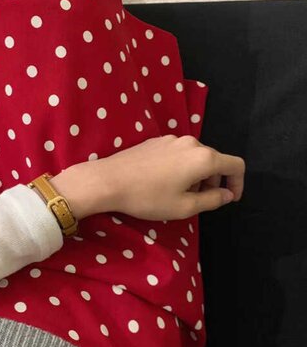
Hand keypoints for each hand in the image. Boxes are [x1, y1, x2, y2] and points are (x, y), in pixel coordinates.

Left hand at [94, 134, 244, 220]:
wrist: (108, 180)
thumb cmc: (148, 197)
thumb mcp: (184, 207)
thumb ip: (212, 200)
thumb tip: (227, 195)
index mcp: (203, 158)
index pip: (236, 165)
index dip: (238, 183)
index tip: (229, 199)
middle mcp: (191, 143)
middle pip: (215, 160)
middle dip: (214, 182)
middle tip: (201, 202)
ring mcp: (172, 139)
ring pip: (196, 157)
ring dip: (197, 176)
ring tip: (180, 195)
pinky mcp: (156, 141)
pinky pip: (179, 154)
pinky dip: (182, 168)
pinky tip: (164, 184)